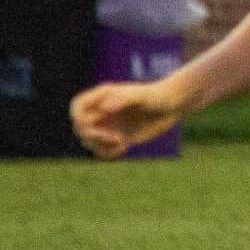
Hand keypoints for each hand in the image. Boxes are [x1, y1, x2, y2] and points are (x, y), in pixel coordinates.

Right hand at [70, 79, 184, 158]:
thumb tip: (104, 108)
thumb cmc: (156, 96)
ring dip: (100, 146)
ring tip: (121, 142)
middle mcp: (102, 111)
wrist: (172, 105)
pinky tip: (125, 147)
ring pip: (89, 141)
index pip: (77, 106)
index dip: (78, 118)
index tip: (91, 125)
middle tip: (114, 138)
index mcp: (103, 97)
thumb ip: (122, 100)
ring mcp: (109, 125)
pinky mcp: (118, 138)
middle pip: (80, 127)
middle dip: (93, 135)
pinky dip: (108, 153)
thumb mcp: (141, 96)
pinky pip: (102, 151)